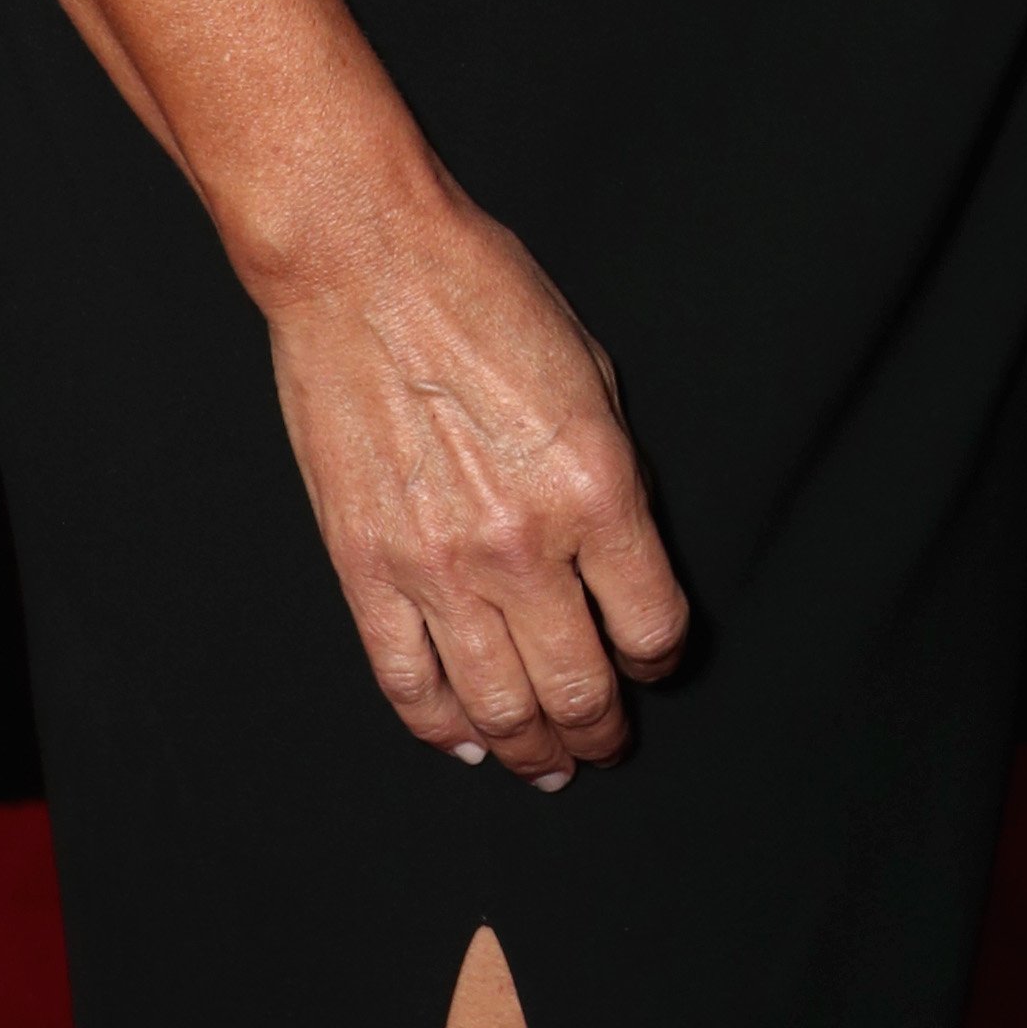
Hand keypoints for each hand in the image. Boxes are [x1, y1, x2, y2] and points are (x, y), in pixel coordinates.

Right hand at [260, 182, 688, 784]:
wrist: (365, 265)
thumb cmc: (483, 293)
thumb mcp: (593, 371)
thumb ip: (613, 472)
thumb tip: (619, 554)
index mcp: (596, 486)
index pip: (652, 625)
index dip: (662, 657)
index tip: (655, 658)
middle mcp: (523, 544)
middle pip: (579, 688)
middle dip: (602, 730)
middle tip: (606, 743)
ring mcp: (438, 568)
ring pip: (498, 708)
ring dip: (531, 750)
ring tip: (546, 763)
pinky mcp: (367, 572)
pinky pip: (410, 685)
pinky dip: (443, 729)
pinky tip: (468, 740)